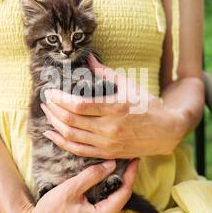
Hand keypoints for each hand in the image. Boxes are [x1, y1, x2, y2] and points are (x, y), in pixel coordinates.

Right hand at [8, 159, 138, 212]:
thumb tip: (111, 164)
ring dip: (116, 189)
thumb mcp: (71, 188)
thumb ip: (92, 175)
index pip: (124, 192)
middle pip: (121, 200)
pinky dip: (108, 198)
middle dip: (124, 180)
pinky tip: (106, 186)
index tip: (135, 160)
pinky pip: (106, 212)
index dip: (131, 174)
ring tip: (118, 171)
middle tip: (127, 163)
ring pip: (114, 206)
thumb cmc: (50, 211)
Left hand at [40, 56, 184, 158]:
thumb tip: (88, 59)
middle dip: (53, 109)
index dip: (60, 99)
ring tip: (46, 113)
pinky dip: (62, 143)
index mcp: (115, 108)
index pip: (79, 105)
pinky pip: (78, 150)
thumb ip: (106, 73)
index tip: (50, 92)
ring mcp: (107, 143)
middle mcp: (110, 128)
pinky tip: (52, 134)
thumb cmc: (148, 105)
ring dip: (54, 124)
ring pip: (71, 136)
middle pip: (71, 121)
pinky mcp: (107, 153)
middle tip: (45, 100)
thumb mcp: (130, 85)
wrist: (166, 131)